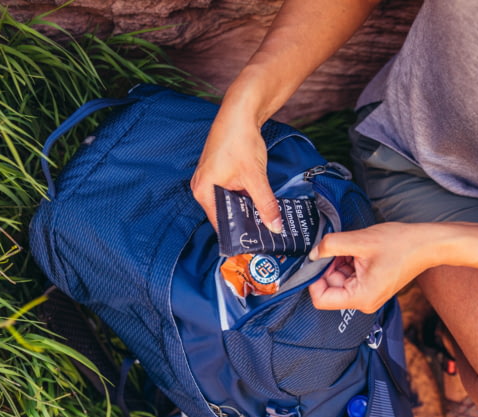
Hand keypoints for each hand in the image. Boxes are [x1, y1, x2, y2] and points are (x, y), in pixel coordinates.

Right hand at [190, 106, 282, 232]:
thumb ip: (265, 204)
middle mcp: (202, 187)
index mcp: (204, 191)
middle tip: (264, 234)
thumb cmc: (240, 140)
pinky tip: (259, 201)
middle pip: (225, 214)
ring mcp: (209, 179)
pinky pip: (231, 192)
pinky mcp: (219, 172)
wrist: (240, 111)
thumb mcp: (255, 177)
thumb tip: (275, 227)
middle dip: (244, 223)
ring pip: (230, 203)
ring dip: (246, 209)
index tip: (255, 246)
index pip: (221, 224)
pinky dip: (244, 197)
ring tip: (264, 220)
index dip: (239, 235)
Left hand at [307, 222, 431, 312]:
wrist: (428, 244)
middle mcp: (364, 301)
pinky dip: (349, 261)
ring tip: (354, 246)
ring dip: (339, 261)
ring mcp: (368, 294)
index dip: (313, 278)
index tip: (316, 259)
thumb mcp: (360, 241)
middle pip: (330, 287)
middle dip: (328, 265)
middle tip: (337, 246)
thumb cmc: (401, 244)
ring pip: (339, 279)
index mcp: (361, 298)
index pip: (321, 299)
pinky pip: (351, 276)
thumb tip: (312, 253)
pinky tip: (359, 249)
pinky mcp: (372, 285)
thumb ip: (330, 246)